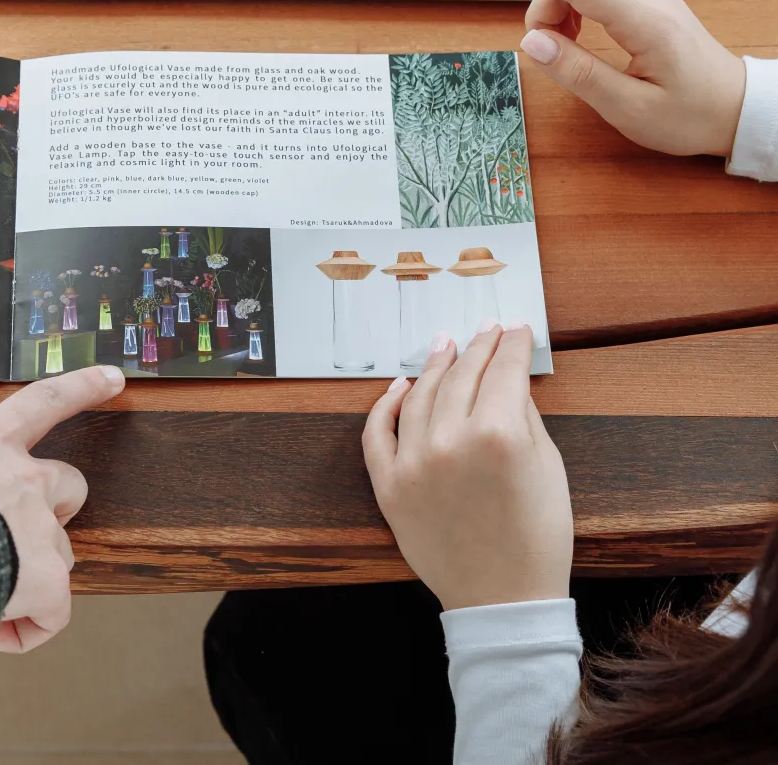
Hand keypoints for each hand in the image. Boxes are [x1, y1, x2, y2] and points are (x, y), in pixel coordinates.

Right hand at [0, 366, 125, 652]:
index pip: (41, 402)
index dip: (80, 388)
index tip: (113, 378)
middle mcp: (23, 478)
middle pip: (68, 487)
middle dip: (57, 511)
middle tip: (24, 539)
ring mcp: (40, 527)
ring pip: (61, 555)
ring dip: (34, 575)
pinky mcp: (48, 579)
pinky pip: (50, 614)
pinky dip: (26, 628)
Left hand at [362, 325, 571, 610]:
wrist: (502, 597)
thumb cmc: (537, 536)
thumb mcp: (547, 468)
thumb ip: (524, 416)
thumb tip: (509, 378)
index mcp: (499, 435)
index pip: (504, 372)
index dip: (512, 346)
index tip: (516, 329)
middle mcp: (450, 441)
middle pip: (462, 377)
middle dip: (478, 349)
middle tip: (485, 330)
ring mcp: (413, 463)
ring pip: (419, 396)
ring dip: (434, 367)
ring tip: (445, 346)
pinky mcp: (387, 485)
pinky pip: (378, 433)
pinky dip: (386, 405)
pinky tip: (400, 385)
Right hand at [479, 0, 744, 156]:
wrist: (736, 109)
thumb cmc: (689, 116)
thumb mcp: (628, 107)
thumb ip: (578, 73)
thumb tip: (532, 42)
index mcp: (646, 21)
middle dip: (542, 6)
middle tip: (543, 52)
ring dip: (558, 9)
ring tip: (564, 52)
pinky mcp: (649, 3)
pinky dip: (575, 10)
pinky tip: (579, 41)